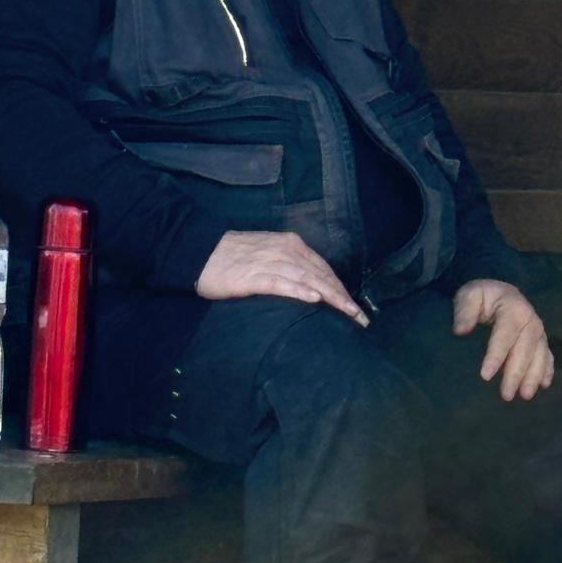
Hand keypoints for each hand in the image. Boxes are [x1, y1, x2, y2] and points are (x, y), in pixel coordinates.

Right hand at [196, 230, 369, 326]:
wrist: (200, 251)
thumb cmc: (233, 256)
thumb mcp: (267, 255)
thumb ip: (288, 266)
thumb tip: (310, 286)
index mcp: (290, 244)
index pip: (323, 268)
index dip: (341, 288)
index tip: (355, 308)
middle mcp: (285, 249)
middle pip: (321, 274)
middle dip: (343, 297)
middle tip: (360, 318)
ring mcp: (271, 261)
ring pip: (308, 279)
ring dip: (331, 297)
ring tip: (347, 313)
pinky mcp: (254, 276)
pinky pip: (282, 283)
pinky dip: (300, 290)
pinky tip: (314, 299)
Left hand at [452, 280, 553, 400]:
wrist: (500, 293)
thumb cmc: (483, 297)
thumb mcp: (470, 295)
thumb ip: (465, 311)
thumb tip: (460, 331)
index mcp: (513, 308)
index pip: (505, 335)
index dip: (496, 356)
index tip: (485, 376)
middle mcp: (531, 320)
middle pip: (524, 349)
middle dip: (516, 373)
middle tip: (505, 395)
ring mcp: (539, 331)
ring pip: (540, 355)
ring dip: (533, 376)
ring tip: (524, 396)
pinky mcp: (541, 340)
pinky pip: (548, 356)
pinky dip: (547, 370)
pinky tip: (543, 385)